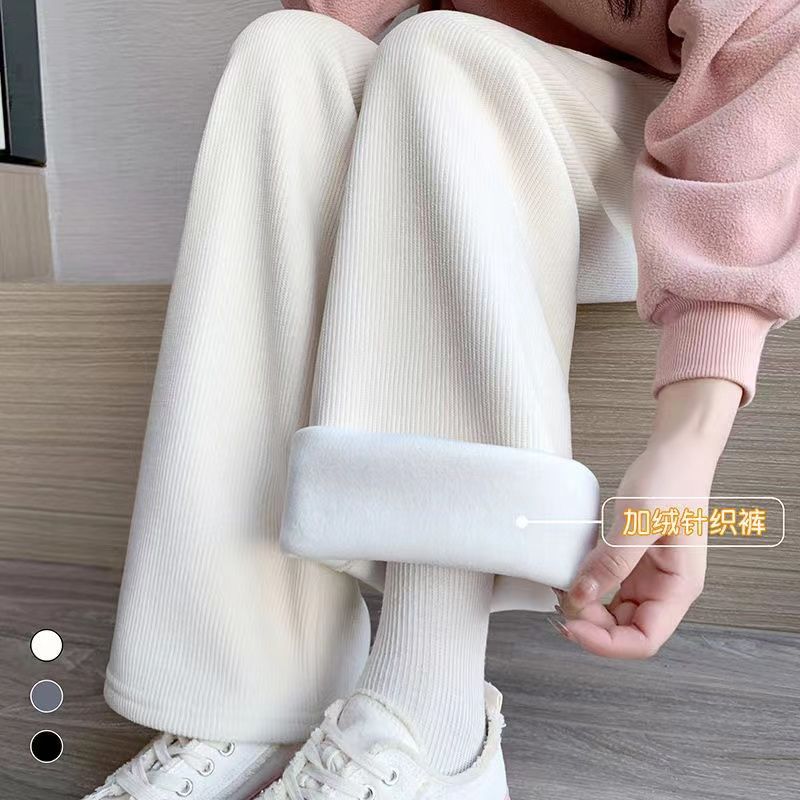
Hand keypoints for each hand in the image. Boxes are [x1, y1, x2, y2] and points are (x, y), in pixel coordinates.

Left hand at [556, 378, 741, 658]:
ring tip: (559, 589)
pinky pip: (608, 588)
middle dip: (591, 624)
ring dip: (586, 609)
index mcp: (678, 588)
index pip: (644, 640)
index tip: (571, 625)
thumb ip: (612, 561)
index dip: (607, 643)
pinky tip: (568, 575)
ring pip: (613, 613)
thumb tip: (580, 597)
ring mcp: (648, 577)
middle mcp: (665, 590)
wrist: (677, 451)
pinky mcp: (633, 563)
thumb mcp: (638, 521)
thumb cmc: (670, 481)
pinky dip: (587, 587)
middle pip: (625, 630)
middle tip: (558, 602)